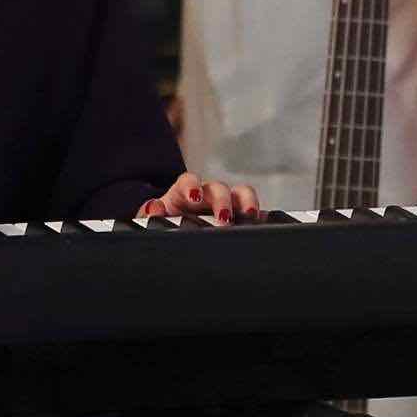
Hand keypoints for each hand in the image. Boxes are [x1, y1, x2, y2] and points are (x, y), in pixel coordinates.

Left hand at [138, 173, 261, 222]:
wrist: (181, 235)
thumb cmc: (169, 224)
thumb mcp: (156, 221)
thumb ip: (150, 214)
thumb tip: (153, 208)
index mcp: (185, 192)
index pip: (189, 181)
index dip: (192, 186)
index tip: (194, 197)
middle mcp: (209, 194)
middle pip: (219, 188)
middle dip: (223, 201)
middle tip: (224, 218)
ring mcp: (230, 203)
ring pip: (242, 194)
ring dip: (247, 203)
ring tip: (251, 217)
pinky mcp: (244, 216)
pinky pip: (257, 213)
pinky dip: (263, 217)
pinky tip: (266, 225)